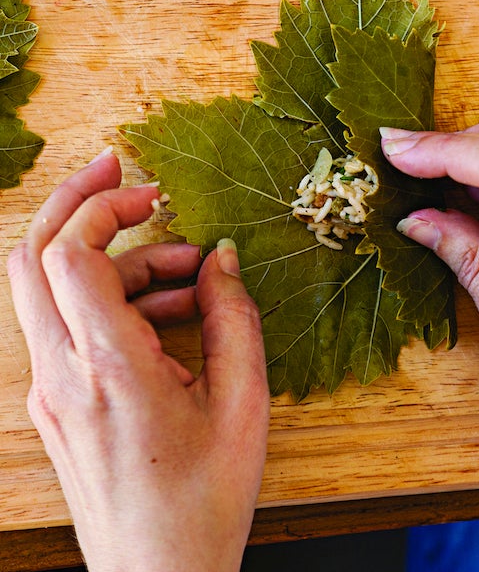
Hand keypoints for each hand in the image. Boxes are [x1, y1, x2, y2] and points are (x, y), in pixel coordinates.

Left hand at [7, 150, 269, 571]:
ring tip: (188, 271)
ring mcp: (51, 390)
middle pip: (33, 258)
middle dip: (76, 204)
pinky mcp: (58, 402)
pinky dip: (111, 297)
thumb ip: (235, 318)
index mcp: (109, 369)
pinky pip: (69, 324)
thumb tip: (223, 259)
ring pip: (51, 289)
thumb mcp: (242, 403)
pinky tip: (169, 311)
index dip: (99, 207)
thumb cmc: (204, 499)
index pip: (69, 257)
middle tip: (128, 180)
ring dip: (113, 259)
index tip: (147, 192)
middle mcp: (63, 374)